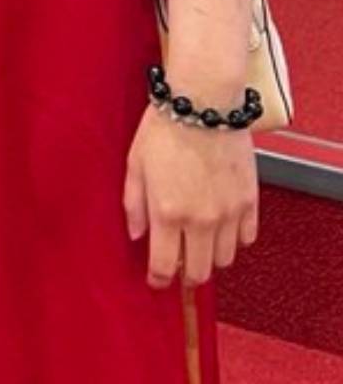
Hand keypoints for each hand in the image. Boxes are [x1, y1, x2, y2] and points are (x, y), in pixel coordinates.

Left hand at [124, 103, 259, 289]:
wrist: (203, 102)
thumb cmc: (164, 130)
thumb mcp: (135, 165)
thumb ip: (134, 206)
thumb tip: (137, 237)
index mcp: (167, 212)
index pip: (164, 267)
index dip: (158, 280)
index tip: (155, 281)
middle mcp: (201, 219)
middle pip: (198, 272)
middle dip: (185, 275)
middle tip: (178, 263)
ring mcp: (229, 212)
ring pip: (224, 259)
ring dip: (210, 256)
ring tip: (198, 240)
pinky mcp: (250, 201)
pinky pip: (247, 238)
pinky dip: (235, 239)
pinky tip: (221, 225)